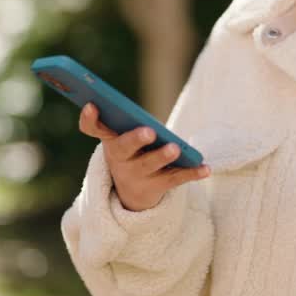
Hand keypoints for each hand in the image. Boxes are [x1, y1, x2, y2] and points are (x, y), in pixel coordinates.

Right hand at [78, 102, 210, 211]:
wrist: (131, 194)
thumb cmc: (129, 152)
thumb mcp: (121, 138)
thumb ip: (123, 120)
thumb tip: (123, 102)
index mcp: (110, 141)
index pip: (93, 129)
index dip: (90, 119)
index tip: (91, 104)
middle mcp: (120, 160)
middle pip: (125, 148)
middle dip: (135, 138)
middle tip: (149, 131)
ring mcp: (138, 175)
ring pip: (150, 165)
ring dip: (162, 156)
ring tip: (175, 148)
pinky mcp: (158, 186)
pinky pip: (176, 178)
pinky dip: (191, 173)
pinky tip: (205, 168)